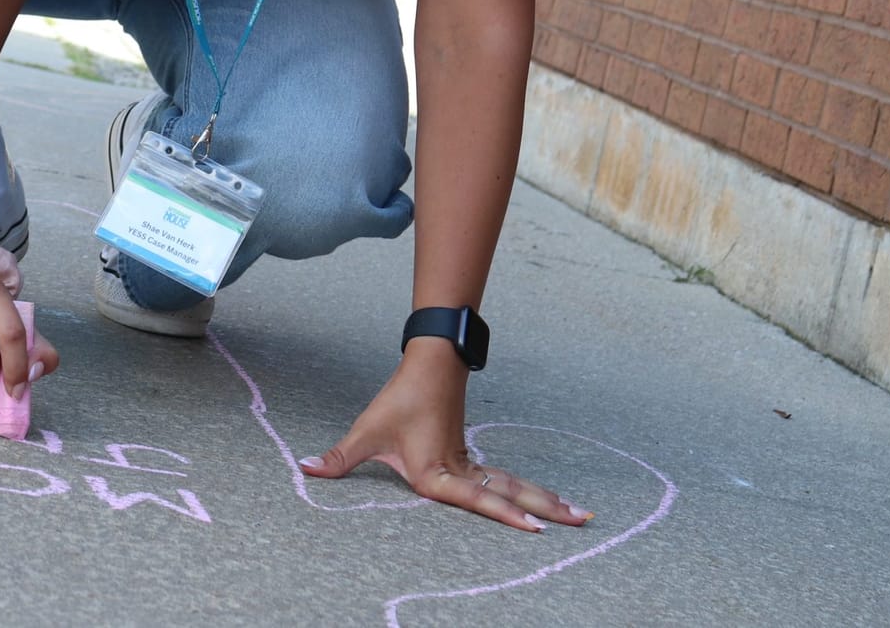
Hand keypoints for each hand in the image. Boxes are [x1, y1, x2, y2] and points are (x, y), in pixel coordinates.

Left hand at [299, 339, 590, 531]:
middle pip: (510, 493)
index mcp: (437, 471)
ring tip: (579, 513)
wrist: (430, 361)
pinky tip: (545, 501)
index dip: (504, 515)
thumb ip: (338, 458)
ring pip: (513, 485)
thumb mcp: (367, 430)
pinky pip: (504, 478)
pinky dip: (527, 490)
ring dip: (545, 499)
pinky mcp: (469, 454)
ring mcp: (469, 461)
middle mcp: (459, 469)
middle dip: (546, 509)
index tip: (535, 528)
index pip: (475, 498)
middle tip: (584, 521)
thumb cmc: (400, 398)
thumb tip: (305, 469)